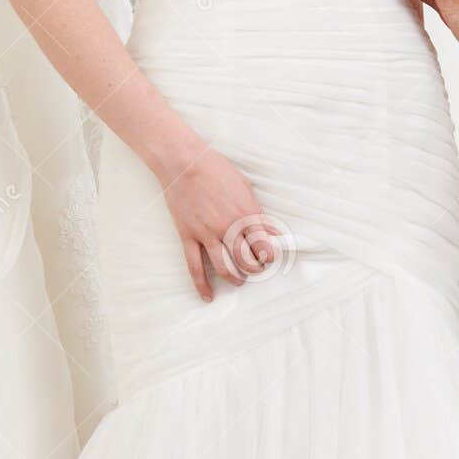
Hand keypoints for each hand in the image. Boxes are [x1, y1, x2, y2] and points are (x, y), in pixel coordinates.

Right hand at [159, 142, 285, 301]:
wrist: (184, 162)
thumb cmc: (216, 170)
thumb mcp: (245, 188)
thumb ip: (259, 214)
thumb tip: (274, 232)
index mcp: (245, 213)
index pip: (264, 245)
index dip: (269, 256)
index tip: (269, 258)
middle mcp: (228, 227)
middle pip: (247, 260)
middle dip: (255, 269)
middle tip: (255, 269)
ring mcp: (207, 233)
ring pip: (224, 268)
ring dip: (235, 279)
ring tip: (239, 281)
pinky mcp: (188, 236)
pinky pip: (194, 267)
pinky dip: (201, 285)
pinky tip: (208, 296)